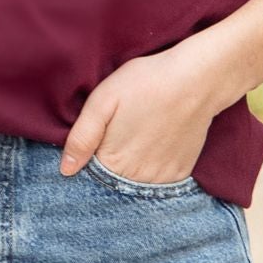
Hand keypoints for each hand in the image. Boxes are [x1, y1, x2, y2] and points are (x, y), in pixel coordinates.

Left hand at [60, 43, 219, 184]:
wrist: (196, 80)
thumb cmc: (145, 83)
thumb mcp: (102, 101)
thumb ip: (81, 138)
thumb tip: (66, 170)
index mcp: (112, 162)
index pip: (89, 175)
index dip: (87, 158)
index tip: (97, 138)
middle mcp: (137, 178)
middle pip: (112, 180)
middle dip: (108, 162)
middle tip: (119, 130)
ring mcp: (161, 178)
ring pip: (134, 182)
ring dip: (130, 167)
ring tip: (136, 134)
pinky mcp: (180, 173)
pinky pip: (157, 180)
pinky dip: (152, 167)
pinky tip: (153, 142)